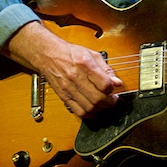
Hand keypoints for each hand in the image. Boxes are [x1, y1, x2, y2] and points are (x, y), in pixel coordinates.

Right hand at [6, 21, 123, 117]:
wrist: (49, 55)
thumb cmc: (71, 53)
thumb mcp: (92, 55)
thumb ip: (106, 69)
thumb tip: (117, 83)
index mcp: (85, 64)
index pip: (104, 84)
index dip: (112, 89)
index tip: (113, 88)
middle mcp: (76, 77)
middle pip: (98, 99)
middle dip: (109, 102)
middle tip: (112, 99)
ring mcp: (68, 88)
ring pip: (90, 107)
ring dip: (101, 109)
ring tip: (104, 103)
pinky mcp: (64, 96)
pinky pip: (79, 111)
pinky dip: (89, 114)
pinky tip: (94, 108)